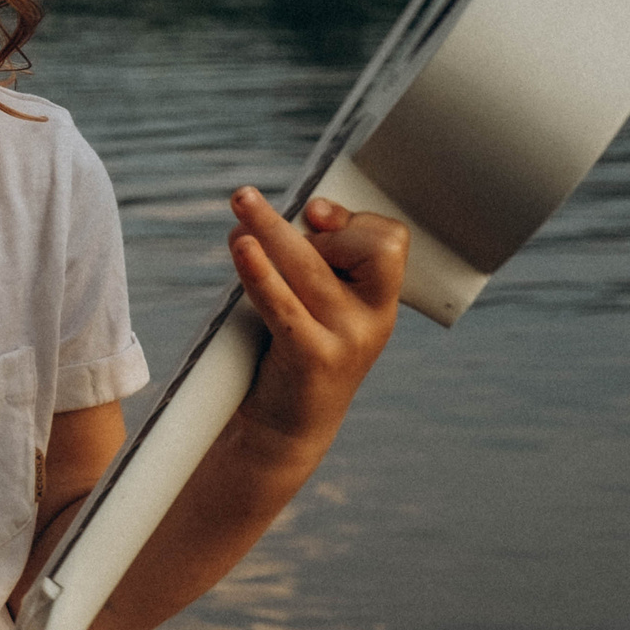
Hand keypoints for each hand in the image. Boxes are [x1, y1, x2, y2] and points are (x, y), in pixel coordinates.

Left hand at [226, 188, 407, 461]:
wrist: (285, 429)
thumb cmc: (291, 353)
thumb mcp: (315, 306)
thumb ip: (311, 263)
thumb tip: (283, 217)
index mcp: (378, 301)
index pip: (389, 241)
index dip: (352, 220)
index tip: (314, 216)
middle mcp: (372, 319)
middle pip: (355, 246)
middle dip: (305, 222)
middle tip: (248, 200)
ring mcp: (346, 339)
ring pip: (309, 265)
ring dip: (269, 228)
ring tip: (241, 203)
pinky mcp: (311, 358)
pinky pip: (283, 304)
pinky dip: (259, 272)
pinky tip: (242, 249)